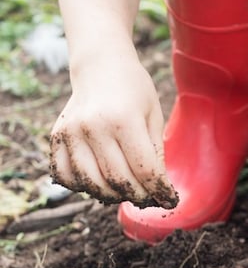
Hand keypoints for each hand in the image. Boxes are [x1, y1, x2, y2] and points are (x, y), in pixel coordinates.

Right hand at [50, 49, 177, 207]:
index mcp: (123, 120)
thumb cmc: (135, 91)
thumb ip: (155, 154)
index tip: (169, 201)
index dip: (160, 191)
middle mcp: (93, 127)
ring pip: (91, 184)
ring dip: (112, 195)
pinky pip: (65, 176)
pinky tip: (100, 182)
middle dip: (138, 196)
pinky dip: (83, 187)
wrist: (101, 66)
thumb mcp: (154, 118)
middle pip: (118, 181)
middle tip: (149, 198)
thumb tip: (158, 190)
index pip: (145, 171)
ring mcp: (71, 132)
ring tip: (126, 192)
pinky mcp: (57, 136)